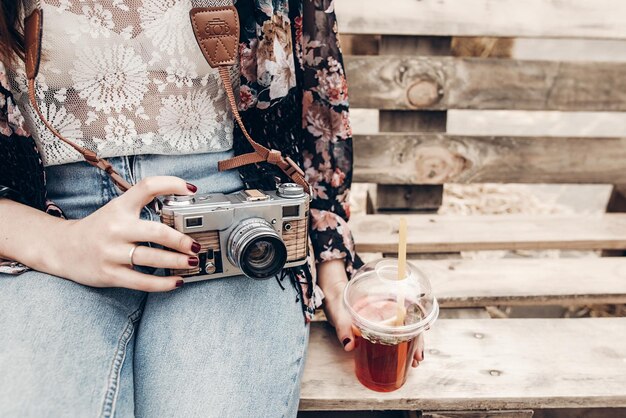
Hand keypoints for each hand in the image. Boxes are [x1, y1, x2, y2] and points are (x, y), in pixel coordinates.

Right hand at [44, 176, 200, 291]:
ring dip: (176, 261)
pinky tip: (177, 281)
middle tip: (196, 245)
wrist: (63, 248)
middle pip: (155, 231)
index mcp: (120, 207)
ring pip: (151, 258)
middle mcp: (116, 228)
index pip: (147, 187)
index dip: (171, 184)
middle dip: (180, 240)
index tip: (191, 189)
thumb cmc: (99, 227)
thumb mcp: (118, 208)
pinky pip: (141, 281)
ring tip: (193, 263)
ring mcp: (112, 252)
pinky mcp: (110, 274)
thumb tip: (181, 202)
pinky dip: (162, 283)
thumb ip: (144, 203)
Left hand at [317, 260, 425, 367]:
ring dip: (412, 346)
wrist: (332, 299)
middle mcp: (387, 309)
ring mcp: (385, 319)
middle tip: (418, 358)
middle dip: (417, 340)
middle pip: (409, 322)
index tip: (425, 329)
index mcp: (381, 301)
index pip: (406, 307)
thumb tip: (349, 345)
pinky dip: (401, 347)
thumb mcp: (340, 313)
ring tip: (415, 362)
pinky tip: (405, 359)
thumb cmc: (337, 302)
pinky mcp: (379, 329)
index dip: (418, 318)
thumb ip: (343, 328)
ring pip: (404, 331)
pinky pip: (394, 337)